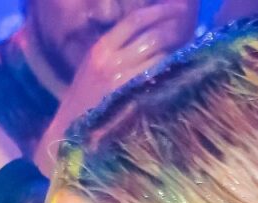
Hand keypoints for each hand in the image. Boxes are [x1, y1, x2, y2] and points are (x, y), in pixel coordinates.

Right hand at [36, 2, 192, 169]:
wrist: (69, 135)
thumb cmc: (84, 102)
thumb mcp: (93, 68)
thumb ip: (117, 49)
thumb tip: (150, 33)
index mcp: (100, 49)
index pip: (135, 20)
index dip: (159, 11)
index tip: (176, 8)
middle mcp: (111, 61)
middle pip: (153, 35)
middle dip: (175, 28)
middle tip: (189, 27)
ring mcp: (123, 81)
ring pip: (161, 55)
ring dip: (177, 50)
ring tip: (187, 48)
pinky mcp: (133, 100)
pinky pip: (160, 78)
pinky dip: (173, 71)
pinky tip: (180, 69)